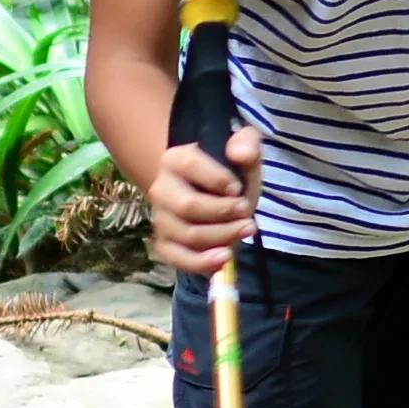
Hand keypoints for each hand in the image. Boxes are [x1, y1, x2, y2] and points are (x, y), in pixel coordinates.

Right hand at [149, 124, 261, 275]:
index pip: (191, 166)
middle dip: (222, 213)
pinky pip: (177, 258)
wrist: (216, 197)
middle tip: (248, 213)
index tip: (239, 188)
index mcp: (175, 159)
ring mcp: (160, 218)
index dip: (218, 179)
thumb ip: (247, 143)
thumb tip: (241, 154)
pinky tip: (224, 260)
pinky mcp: (164, 243)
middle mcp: (161, 188)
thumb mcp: (244, 152)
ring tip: (246, 231)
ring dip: (221, 236)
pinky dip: (201, 263)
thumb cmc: (229, 173)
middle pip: (188, 206)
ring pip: (188, 234)